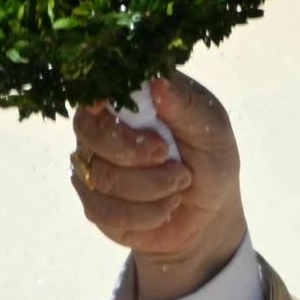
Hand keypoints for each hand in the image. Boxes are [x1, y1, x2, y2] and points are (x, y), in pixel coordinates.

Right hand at [68, 71, 245, 299]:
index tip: (110, 109)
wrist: (212, 216)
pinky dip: (146, 214)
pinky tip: (166, 207)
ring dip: (151, 186)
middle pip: (88, 132)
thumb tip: (157, 82)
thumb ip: (185, 106)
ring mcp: (95, 169)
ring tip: (180, 183)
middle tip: (166, 154)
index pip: (98, 91)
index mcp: (129, 100)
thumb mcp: (211, 130)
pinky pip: (104, 212)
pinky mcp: (96, 207)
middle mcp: (103, 131)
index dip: (101, 102)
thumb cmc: (211, 163)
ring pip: (101, 177)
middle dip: (131, 151)